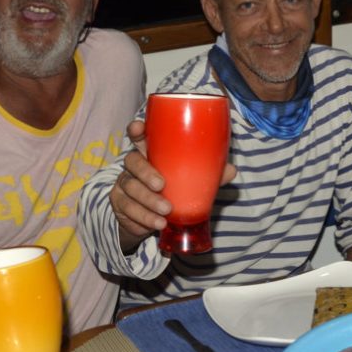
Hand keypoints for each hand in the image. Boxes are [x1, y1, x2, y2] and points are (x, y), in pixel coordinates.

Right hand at [111, 120, 235, 250]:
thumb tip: (231, 170)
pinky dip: (144, 217)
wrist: (154, 219)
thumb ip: (208, 174)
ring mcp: (125, 185)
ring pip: (131, 188)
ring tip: (166, 211)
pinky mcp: (120, 205)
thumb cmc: (174, 190)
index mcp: (151, 153)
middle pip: (132, 161)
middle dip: (145, 172)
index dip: (137, 130)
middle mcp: (134, 166)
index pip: (139, 136)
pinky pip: (128, 209)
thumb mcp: (191, 181)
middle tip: (161, 185)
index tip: (139, 129)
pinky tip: (158, 223)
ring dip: (148, 200)